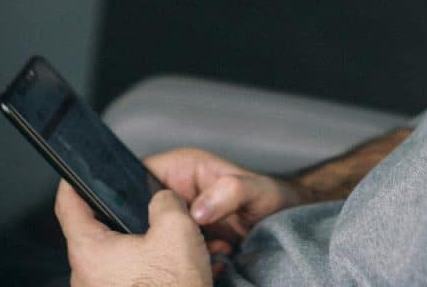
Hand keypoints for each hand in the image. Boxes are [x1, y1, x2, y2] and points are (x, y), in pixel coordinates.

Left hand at [55, 180, 211, 286]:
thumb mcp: (177, 231)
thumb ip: (165, 202)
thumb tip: (163, 199)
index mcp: (89, 251)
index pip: (67, 205)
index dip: (73, 182)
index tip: (75, 173)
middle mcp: (85, 276)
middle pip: (95, 231)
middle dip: (122, 218)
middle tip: (145, 209)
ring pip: (113, 257)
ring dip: (138, 247)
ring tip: (166, 244)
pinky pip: (123, 277)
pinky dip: (143, 268)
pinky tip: (167, 269)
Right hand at [144, 148, 302, 249]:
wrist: (288, 222)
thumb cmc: (273, 197)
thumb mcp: (256, 189)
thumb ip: (231, 191)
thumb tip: (199, 211)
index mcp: (182, 168)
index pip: (139, 174)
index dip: (138, 195)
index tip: (155, 216)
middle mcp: (177, 192)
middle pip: (145, 210)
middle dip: (161, 228)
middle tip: (192, 236)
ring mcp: (181, 218)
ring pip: (158, 235)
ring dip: (179, 246)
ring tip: (211, 246)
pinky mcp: (188, 241)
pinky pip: (175, 252)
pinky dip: (191, 260)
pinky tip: (215, 258)